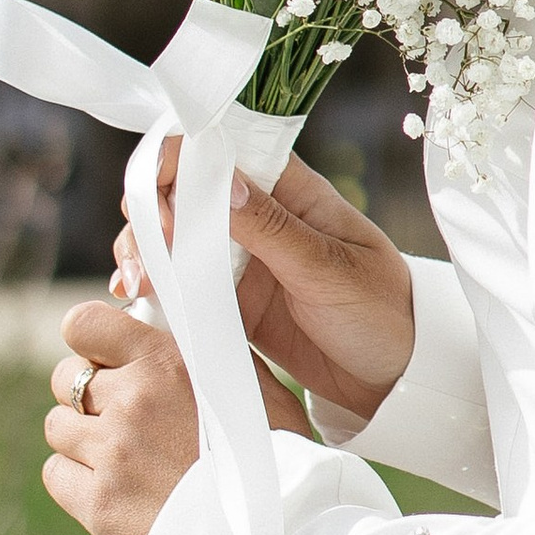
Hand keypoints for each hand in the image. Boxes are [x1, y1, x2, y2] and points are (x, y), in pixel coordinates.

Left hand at [46, 298, 315, 534]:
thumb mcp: (253, 386)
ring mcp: (111, 453)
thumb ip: (206, 354)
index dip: (90, 341)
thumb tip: (174, 331)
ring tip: (119, 455)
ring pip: (58, 425)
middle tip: (119, 415)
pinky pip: (55, 472)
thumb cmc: (276, 455)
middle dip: (87, 392)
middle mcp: (133, 400)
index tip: (105, 358)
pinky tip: (111, 485)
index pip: (84, 325)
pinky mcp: (99, 503)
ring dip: (81, 436)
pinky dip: (75, 476)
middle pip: (66, 377)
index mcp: (168, 362)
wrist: (278, 532)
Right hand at [114, 148, 416, 422]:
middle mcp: (261, 217)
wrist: (397, 382)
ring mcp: (244, 260)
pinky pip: (185, 286)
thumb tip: (221, 181)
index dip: (178, 161)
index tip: (154, 195)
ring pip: (176, 239)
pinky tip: (140, 301)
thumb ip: (273, 228)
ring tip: (137, 286)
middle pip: (185, 194)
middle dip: (150, 216)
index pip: (225, 152)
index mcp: (291, 191)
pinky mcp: (234, 303)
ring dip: (147, 253)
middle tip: (143, 259)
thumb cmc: (382, 312)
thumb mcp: (329, 269)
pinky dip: (158, 289)